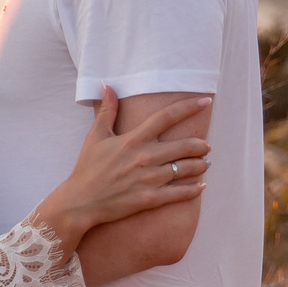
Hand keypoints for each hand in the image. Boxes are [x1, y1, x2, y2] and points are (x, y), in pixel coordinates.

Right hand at [34, 87, 209, 249]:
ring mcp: (150, 179)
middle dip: (201, 145)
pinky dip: (194, 189)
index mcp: (133, 139)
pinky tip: (201, 186)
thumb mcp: (96, 136)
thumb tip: (107, 85)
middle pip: (185, 145)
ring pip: (187, 169)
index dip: (188, 108)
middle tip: (206, 146)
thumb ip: (107, 110)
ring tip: (205, 163)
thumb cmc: (88, 168)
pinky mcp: (151, 199)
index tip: (205, 102)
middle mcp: (145, 157)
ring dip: (201, 165)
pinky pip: (181, 193)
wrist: (81, 201)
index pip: (166, 117)